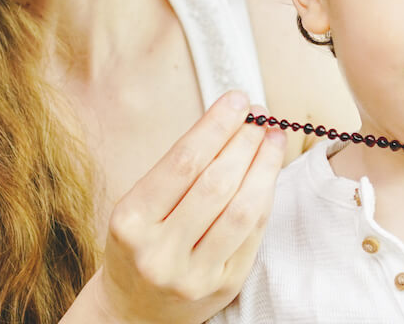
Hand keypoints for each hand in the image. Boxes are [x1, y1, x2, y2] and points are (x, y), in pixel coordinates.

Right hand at [77, 91, 285, 323]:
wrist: (132, 311)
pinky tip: (269, 174)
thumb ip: (178, 170)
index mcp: (131, 222)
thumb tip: (226, 122)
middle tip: (259, 116)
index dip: (215, 126)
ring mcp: (193, 274)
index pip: (182, 162)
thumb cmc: (137, 247)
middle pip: (216, 183)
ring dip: (264, 166)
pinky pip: (253, 234)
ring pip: (241, 210)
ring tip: (272, 138)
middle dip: (243, 141)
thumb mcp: (138, 206)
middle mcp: (160, 251)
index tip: (236, 101)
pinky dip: (265, 198)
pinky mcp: (222, 287)